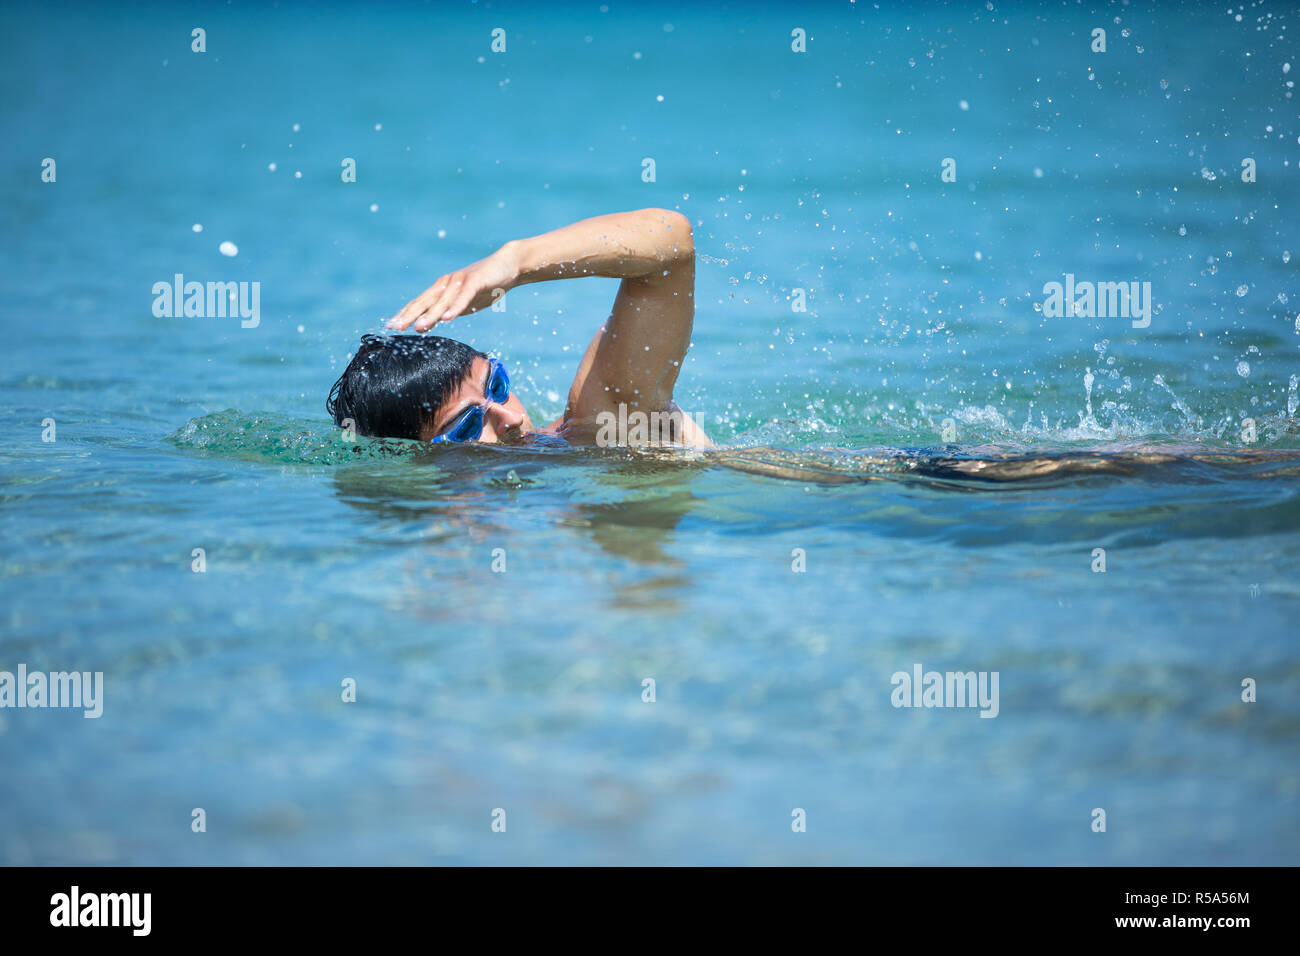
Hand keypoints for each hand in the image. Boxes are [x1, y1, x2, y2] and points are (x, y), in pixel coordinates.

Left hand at [387, 244, 519, 331]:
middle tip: (395, 327)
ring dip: (430, 315)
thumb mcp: (464, 302)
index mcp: (442, 289)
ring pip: (442, 301)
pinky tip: (448, 319)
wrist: (508, 265)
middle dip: (409, 315)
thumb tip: (434, 322)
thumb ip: (449, 310)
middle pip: (424, 301)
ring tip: (419, 327)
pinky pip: (463, 297)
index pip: (419, 303)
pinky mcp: (475, 281)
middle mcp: (446, 284)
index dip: (405, 314)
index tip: (391, 326)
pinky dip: (455, 307)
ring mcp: (460, 282)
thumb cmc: (486, 285)